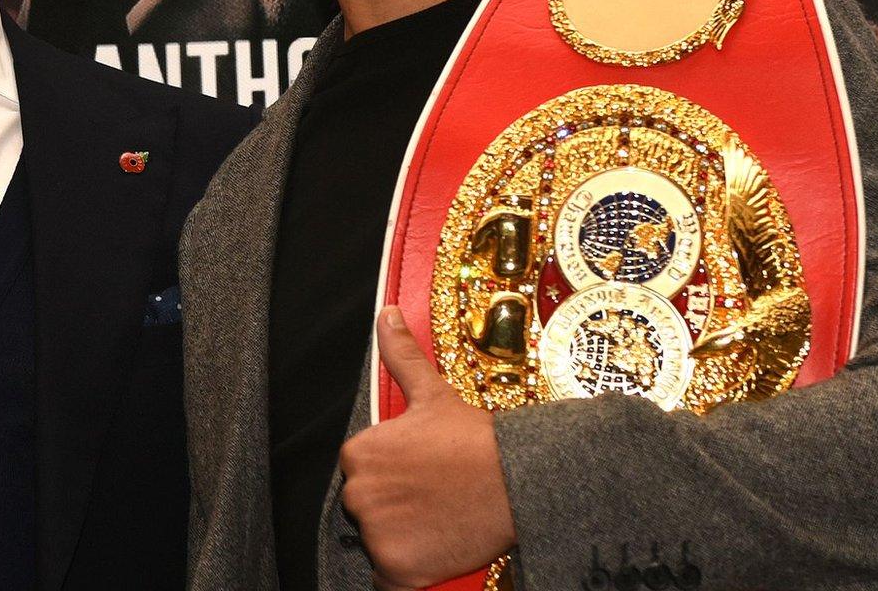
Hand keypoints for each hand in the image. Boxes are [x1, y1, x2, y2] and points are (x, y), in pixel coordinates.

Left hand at [339, 307, 515, 589]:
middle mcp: (358, 493)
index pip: (362, 477)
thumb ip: (401, 355)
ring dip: (402, 540)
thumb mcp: (432, 392)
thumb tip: (386, 314)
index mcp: (357, 454)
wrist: (520, 479)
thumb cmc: (476, 439)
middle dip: (395, 509)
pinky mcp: (397, 568)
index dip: (393, 480)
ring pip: (378, 544)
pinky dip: (409, 572)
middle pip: (367, 512)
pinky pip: (390, 580)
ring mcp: (377, 532)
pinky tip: (435, 551)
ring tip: (439, 520)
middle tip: (434, 498)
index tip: (421, 476)